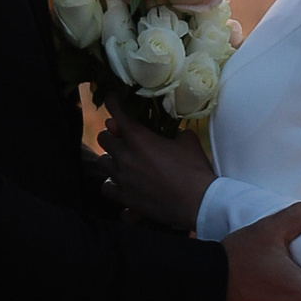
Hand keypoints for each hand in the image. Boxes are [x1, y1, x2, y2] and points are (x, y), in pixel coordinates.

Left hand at [100, 98, 215, 231]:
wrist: (198, 202)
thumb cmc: (194, 169)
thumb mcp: (187, 140)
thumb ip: (172, 130)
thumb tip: (170, 131)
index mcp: (138, 138)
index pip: (116, 113)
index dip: (112, 101)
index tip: (112, 98)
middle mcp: (124, 156)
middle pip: (102, 138)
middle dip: (111, 135)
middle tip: (122, 138)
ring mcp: (122, 178)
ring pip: (102, 162)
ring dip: (111, 159)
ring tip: (123, 162)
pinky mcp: (124, 198)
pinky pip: (107, 188)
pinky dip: (112, 184)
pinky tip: (122, 185)